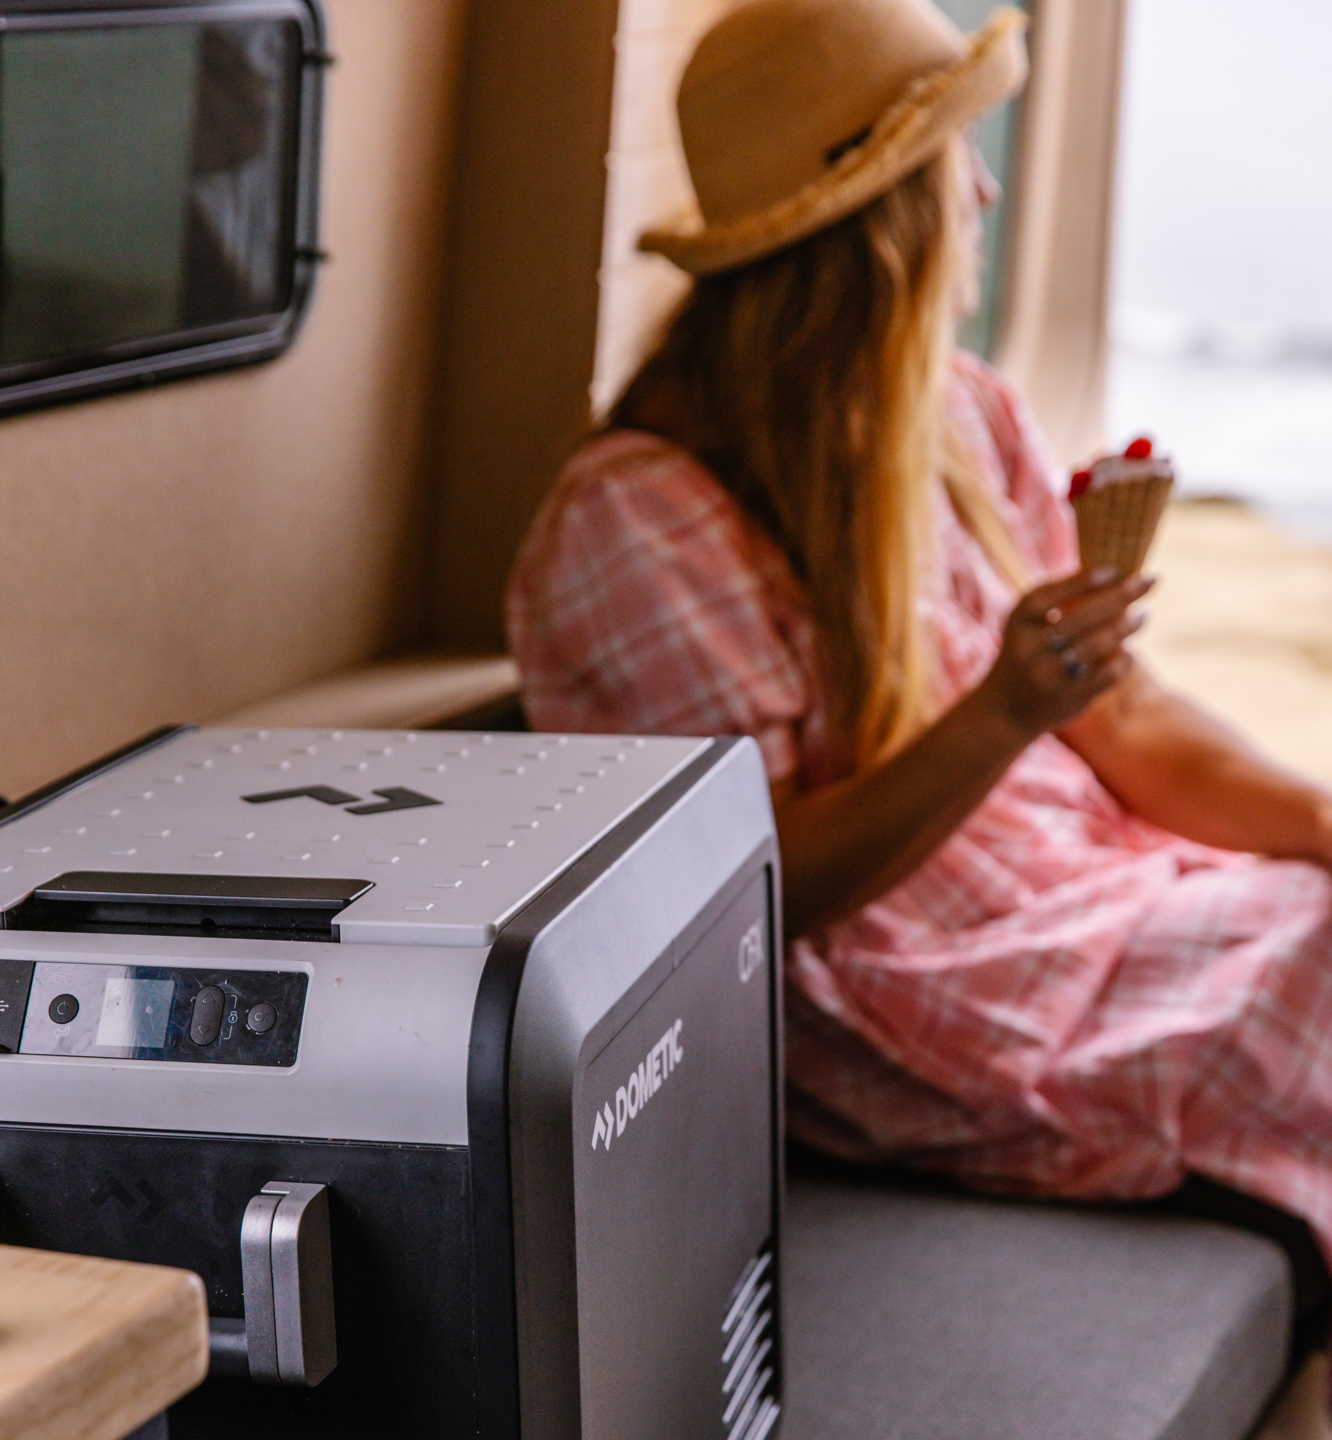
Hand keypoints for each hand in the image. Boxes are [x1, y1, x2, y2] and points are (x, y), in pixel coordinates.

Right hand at [977, 568, 1152, 739]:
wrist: (1005, 709)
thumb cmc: (1027, 653)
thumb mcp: (1028, 625)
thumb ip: (1058, 602)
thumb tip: (1113, 575)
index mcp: (1018, 623)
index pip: (1048, 596)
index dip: (1081, 582)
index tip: (1114, 569)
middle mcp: (1029, 649)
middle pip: (1079, 617)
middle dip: (1119, 596)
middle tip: (1149, 579)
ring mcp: (1048, 676)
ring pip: (1095, 645)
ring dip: (1125, 628)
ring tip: (1143, 615)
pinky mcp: (1067, 699)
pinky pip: (1105, 675)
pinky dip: (1122, 661)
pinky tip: (1128, 653)